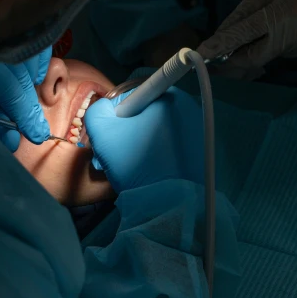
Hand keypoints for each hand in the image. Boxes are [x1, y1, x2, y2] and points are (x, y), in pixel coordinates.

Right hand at [85, 87, 203, 192]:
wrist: (168, 204)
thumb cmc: (136, 164)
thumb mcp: (103, 133)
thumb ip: (96, 110)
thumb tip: (104, 107)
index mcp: (170, 97)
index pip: (135, 93)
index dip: (118, 111)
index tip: (113, 129)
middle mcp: (189, 107)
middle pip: (146, 110)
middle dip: (127, 127)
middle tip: (115, 149)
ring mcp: (198, 129)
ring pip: (156, 128)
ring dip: (138, 141)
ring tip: (128, 163)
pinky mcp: (200, 149)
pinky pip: (170, 143)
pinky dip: (155, 151)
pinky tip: (145, 168)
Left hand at [198, 0, 296, 77]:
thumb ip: (240, 15)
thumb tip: (218, 36)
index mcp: (281, 15)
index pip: (245, 35)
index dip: (220, 45)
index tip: (199, 53)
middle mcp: (290, 38)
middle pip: (251, 59)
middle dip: (227, 60)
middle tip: (209, 56)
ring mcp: (295, 49)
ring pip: (259, 60)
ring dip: (239, 56)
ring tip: (226, 48)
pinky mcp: (295, 53)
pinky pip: (268, 55)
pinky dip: (254, 51)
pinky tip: (252, 40)